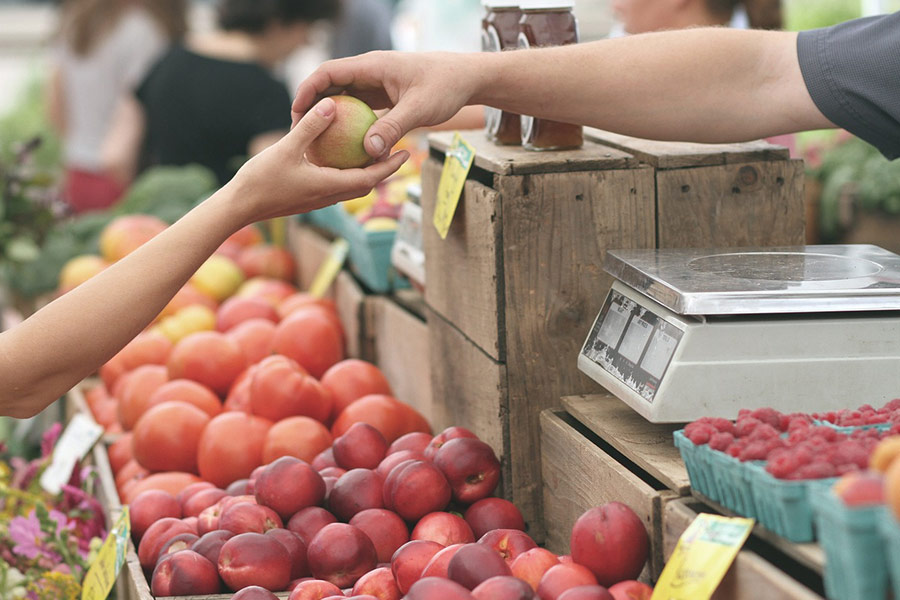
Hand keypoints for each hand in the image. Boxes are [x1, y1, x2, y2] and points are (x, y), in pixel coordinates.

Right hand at [229, 97, 408, 223]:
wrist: (238, 207)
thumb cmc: (260, 180)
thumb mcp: (286, 148)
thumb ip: (310, 127)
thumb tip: (331, 104)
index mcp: (329, 187)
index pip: (370, 178)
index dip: (390, 166)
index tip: (406, 153)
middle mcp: (328, 196)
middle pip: (365, 184)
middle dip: (383, 169)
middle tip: (397, 150)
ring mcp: (317, 199)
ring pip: (350, 186)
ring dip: (365, 172)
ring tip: (373, 151)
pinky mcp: (307, 198)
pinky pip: (334, 184)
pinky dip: (344, 172)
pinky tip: (338, 156)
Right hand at [292, 52, 480, 158]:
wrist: (466, 78)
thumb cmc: (445, 87)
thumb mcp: (419, 109)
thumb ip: (393, 128)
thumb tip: (368, 151)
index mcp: (372, 66)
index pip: (329, 72)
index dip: (308, 90)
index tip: (296, 112)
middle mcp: (370, 72)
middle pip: (330, 85)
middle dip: (312, 106)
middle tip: (299, 132)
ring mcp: (376, 84)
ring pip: (343, 97)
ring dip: (329, 116)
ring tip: (315, 141)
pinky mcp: (383, 96)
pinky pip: (358, 108)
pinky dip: (348, 124)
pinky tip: (343, 146)